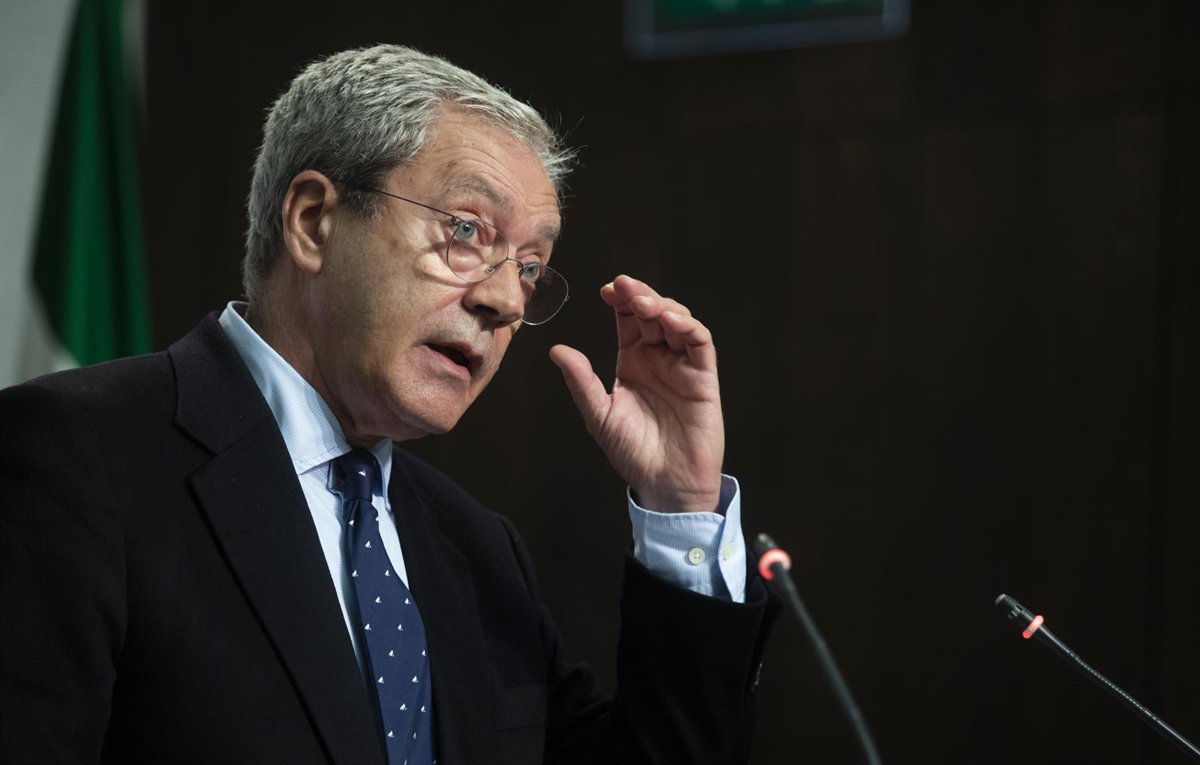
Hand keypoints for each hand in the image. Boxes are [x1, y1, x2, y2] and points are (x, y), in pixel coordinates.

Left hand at [549, 275, 723, 513]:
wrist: (664, 483)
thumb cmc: (632, 451)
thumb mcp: (599, 414)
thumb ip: (581, 382)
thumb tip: (557, 351)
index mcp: (633, 362)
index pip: (628, 320)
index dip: (621, 300)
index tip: (607, 289)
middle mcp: (658, 358)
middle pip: (652, 313)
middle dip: (640, 294)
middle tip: (625, 286)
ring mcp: (682, 365)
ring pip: (678, 321)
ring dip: (663, 305)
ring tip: (644, 302)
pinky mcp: (703, 377)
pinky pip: (700, 343)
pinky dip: (688, 326)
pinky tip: (672, 319)